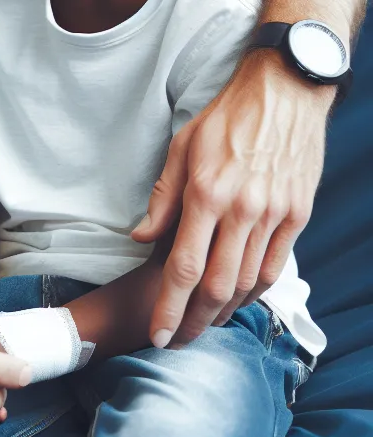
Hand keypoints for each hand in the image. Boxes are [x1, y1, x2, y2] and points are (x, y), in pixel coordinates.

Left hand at [131, 50, 328, 346]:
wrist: (284, 94)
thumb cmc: (225, 118)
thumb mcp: (181, 148)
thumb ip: (162, 198)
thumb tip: (139, 237)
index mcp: (205, 193)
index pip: (182, 266)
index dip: (169, 307)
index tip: (158, 334)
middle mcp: (241, 210)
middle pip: (216, 285)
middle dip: (194, 322)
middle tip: (178, 342)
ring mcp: (273, 215)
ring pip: (247, 282)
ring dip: (223, 311)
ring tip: (203, 323)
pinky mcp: (296, 215)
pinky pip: (274, 266)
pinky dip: (254, 290)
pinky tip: (237, 298)